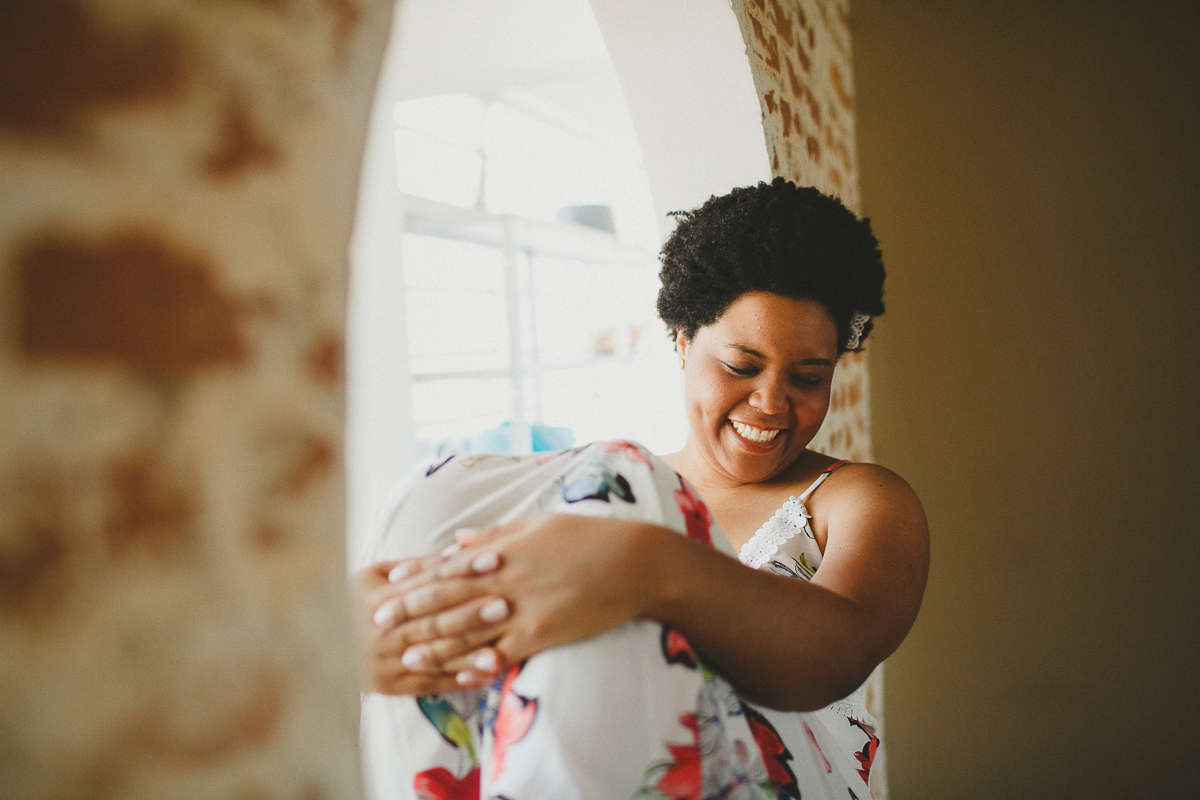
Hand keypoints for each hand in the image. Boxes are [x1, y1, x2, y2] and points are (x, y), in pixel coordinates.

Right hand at [354, 547, 510, 694]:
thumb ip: (415, 567)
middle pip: (434, 621)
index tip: (494, 560)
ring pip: (436, 657)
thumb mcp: (374, 576)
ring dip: (471, 654)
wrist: (317, 646)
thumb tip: (458, 551)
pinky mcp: (391, 687)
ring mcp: (386, 663)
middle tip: (504, 604)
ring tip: (502, 650)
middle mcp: (383, 632)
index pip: (429, 582)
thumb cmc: (354, 601)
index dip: (463, 570)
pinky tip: (487, 676)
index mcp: (379, 599)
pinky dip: (460, 681)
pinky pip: (431, 685)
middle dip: (470, 613)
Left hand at [391, 514, 664, 669]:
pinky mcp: (542, 634)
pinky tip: (457, 675)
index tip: (389, 580)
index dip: (417, 573)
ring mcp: (523, 608)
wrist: (634, 562)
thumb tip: (458, 540)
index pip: (449, 564)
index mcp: (503, 550)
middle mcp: (506, 579)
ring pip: (469, 630)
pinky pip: (503, 653)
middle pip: (449, 597)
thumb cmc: (587, 538)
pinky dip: (479, 664)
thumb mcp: (537, 525)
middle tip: (378, 620)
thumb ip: (494, 536)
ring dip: (435, 642)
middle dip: (412, 609)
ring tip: (406, 652)